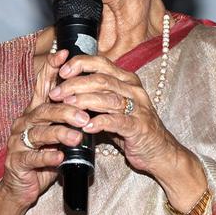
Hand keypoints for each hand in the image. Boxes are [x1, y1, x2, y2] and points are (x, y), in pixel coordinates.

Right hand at [0, 49, 76, 207]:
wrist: (20, 187)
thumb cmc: (42, 157)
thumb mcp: (55, 133)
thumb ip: (66, 116)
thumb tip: (90, 96)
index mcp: (34, 113)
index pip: (42, 86)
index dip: (52, 69)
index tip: (65, 54)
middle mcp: (24, 123)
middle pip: (44, 110)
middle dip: (65, 110)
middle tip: (84, 114)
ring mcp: (18, 142)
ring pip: (39, 133)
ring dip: (59, 133)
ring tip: (77, 136)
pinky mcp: (18, 162)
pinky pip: (32, 158)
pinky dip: (47, 157)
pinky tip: (59, 157)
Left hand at [47, 51, 186, 178]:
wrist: (160, 151)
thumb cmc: (131, 127)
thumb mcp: (114, 106)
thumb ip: (96, 93)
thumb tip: (65, 85)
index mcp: (127, 80)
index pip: (101, 63)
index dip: (79, 64)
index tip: (61, 71)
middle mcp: (134, 90)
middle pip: (101, 80)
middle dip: (74, 84)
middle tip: (56, 94)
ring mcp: (139, 108)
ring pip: (107, 98)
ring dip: (83, 101)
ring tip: (66, 106)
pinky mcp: (140, 127)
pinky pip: (117, 121)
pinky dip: (100, 122)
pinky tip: (86, 126)